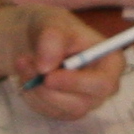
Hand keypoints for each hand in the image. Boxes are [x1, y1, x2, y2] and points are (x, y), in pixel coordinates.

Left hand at [0, 4, 123, 116]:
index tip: (48, 77)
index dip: (76, 83)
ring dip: (36, 89)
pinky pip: (47, 111)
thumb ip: (52, 40)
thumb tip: (46, 67)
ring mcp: (85, 101)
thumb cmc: (55, 28)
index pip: (103, 83)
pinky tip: (27, 74)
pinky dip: (31, 94)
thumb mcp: (52, 23)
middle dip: (49, 89)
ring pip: (61, 109)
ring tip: (23, 62)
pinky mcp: (66, 109)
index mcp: (111, 62)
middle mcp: (102, 87)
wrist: (38, 39)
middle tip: (26, 65)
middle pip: (81, 103)